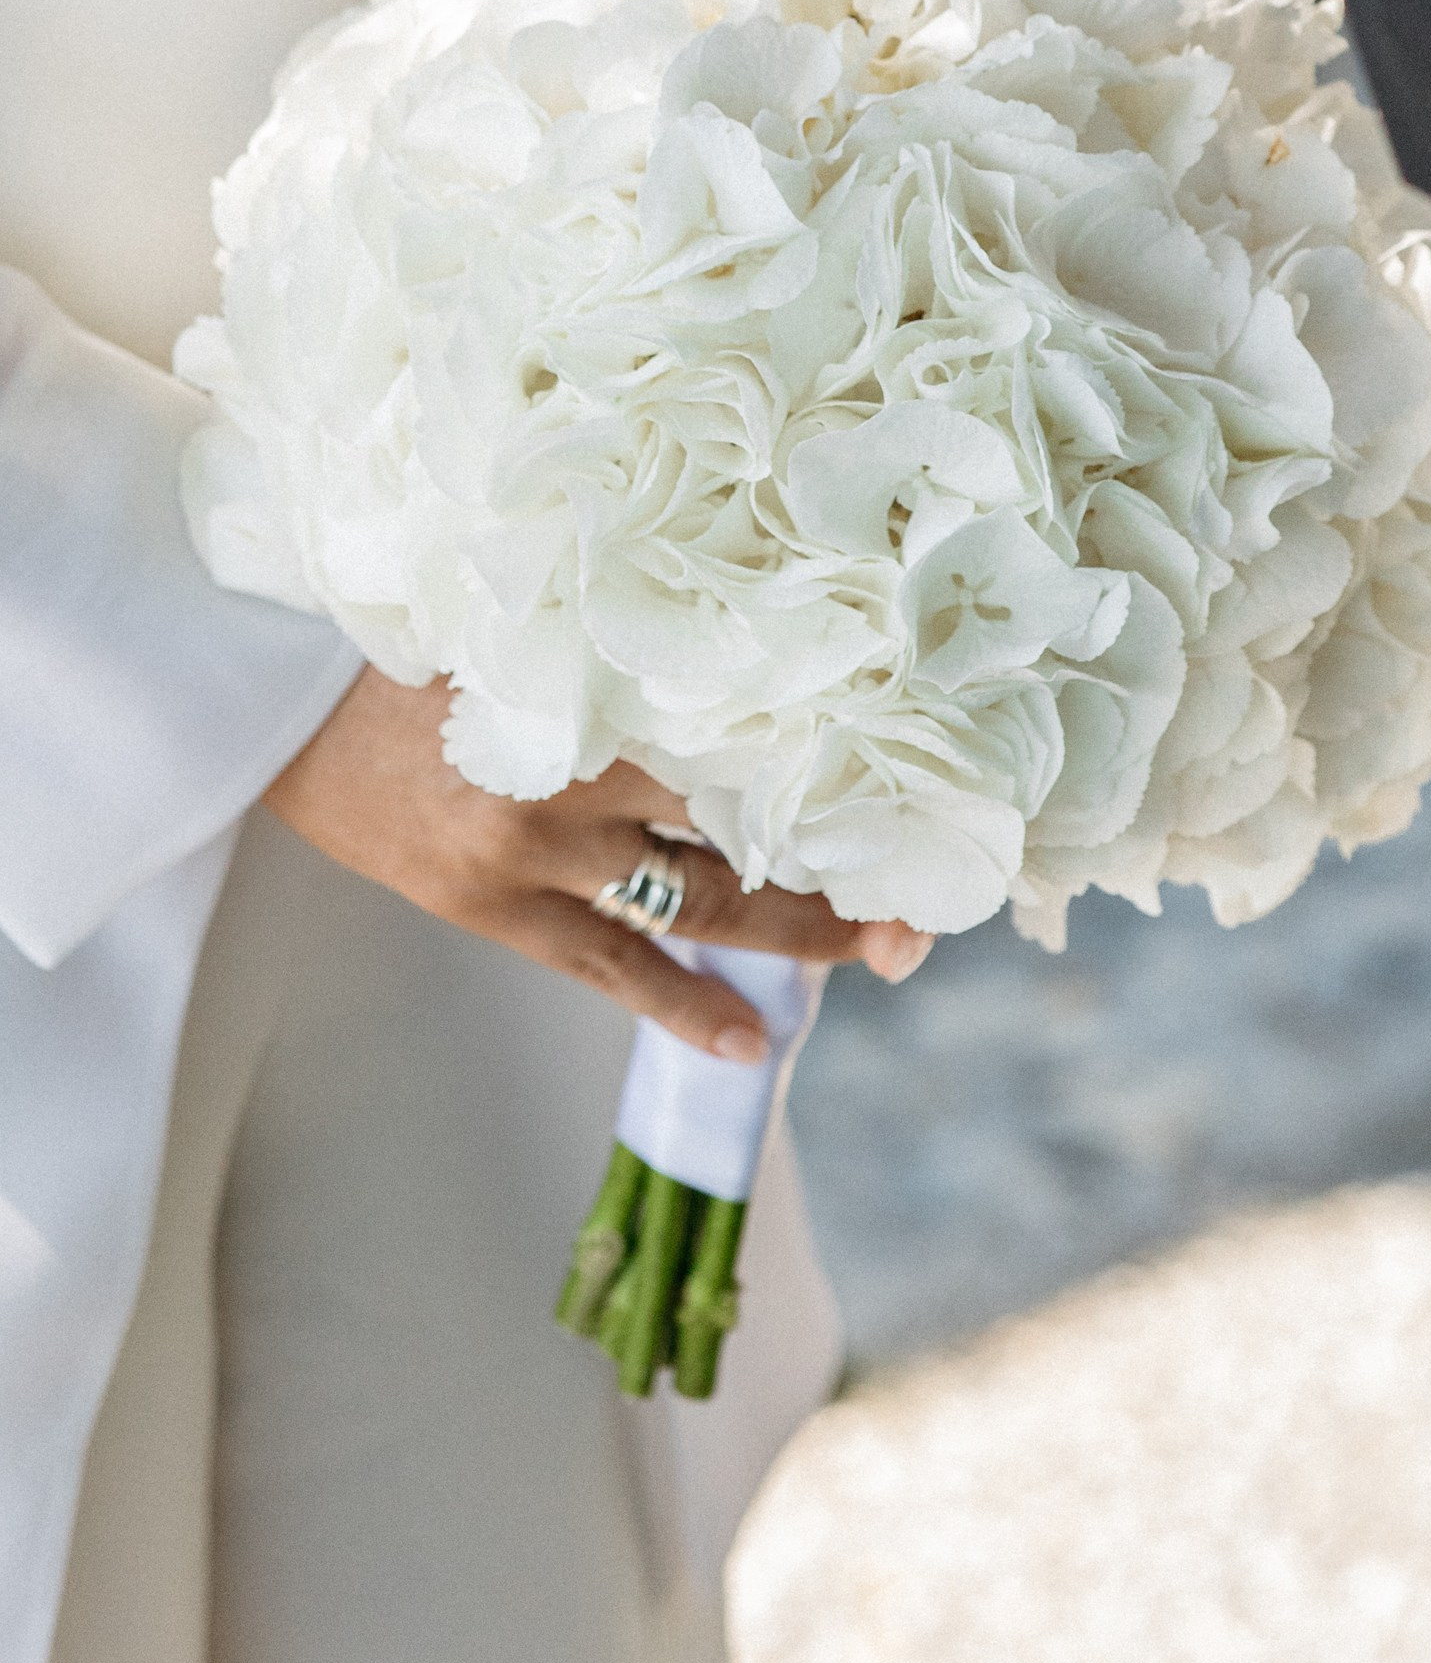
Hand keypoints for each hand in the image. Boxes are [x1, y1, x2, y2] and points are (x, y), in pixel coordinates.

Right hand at [264, 665, 930, 1060]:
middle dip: (844, 858)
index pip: (752, 724)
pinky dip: (682, 1009)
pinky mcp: (491, 909)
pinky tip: (749, 1042)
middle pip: (746, 821)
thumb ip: (635, 642)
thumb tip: (773, 658)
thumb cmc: (417, 635)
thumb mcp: (532, 620)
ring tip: (877, 950)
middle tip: (928, 881)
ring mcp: (534, 852)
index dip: (842, 754)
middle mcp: (575, 772)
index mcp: (592, 682)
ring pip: (698, 900)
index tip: (927, 767)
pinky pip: (608, 972)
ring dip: (795, 930)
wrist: (270, 697)